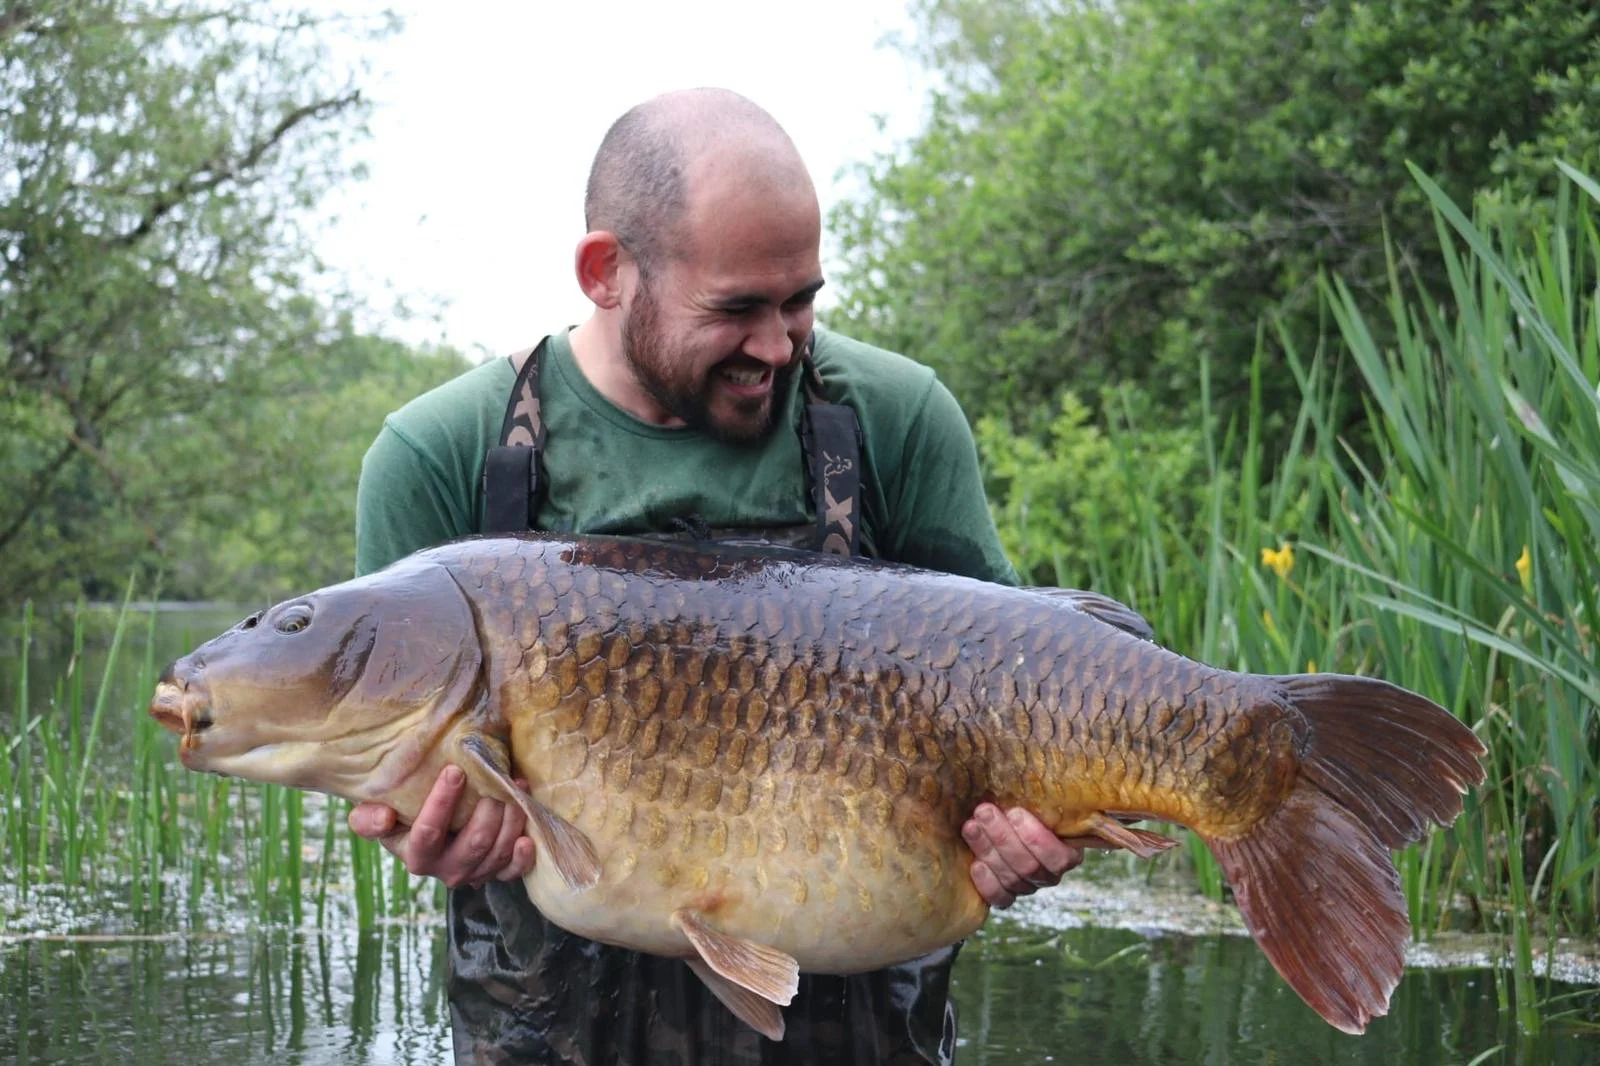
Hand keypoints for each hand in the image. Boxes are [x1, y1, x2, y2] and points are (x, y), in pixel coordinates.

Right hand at [347, 765, 535, 888]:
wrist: (425, 827)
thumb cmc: (401, 813)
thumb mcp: (375, 813)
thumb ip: (367, 818)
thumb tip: (383, 816)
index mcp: (415, 856)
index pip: (427, 833)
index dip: (441, 804)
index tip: (455, 771)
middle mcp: (445, 870)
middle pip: (473, 844)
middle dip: (488, 810)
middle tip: (497, 779)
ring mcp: (473, 874)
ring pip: (496, 852)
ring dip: (510, 819)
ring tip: (516, 786)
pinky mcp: (495, 873)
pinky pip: (512, 872)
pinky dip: (522, 856)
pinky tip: (527, 838)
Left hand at [962, 803, 1083, 909]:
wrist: (1000, 822)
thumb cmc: (1022, 806)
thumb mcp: (1036, 797)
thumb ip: (1041, 792)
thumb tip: (1039, 764)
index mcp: (1068, 852)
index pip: (1058, 856)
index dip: (1036, 837)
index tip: (1014, 812)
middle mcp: (1049, 874)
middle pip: (1029, 866)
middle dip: (1003, 837)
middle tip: (983, 812)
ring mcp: (1027, 887)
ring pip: (1011, 878)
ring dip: (988, 850)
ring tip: (971, 826)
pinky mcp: (1006, 896)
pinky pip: (1000, 899)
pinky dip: (988, 884)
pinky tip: (975, 865)